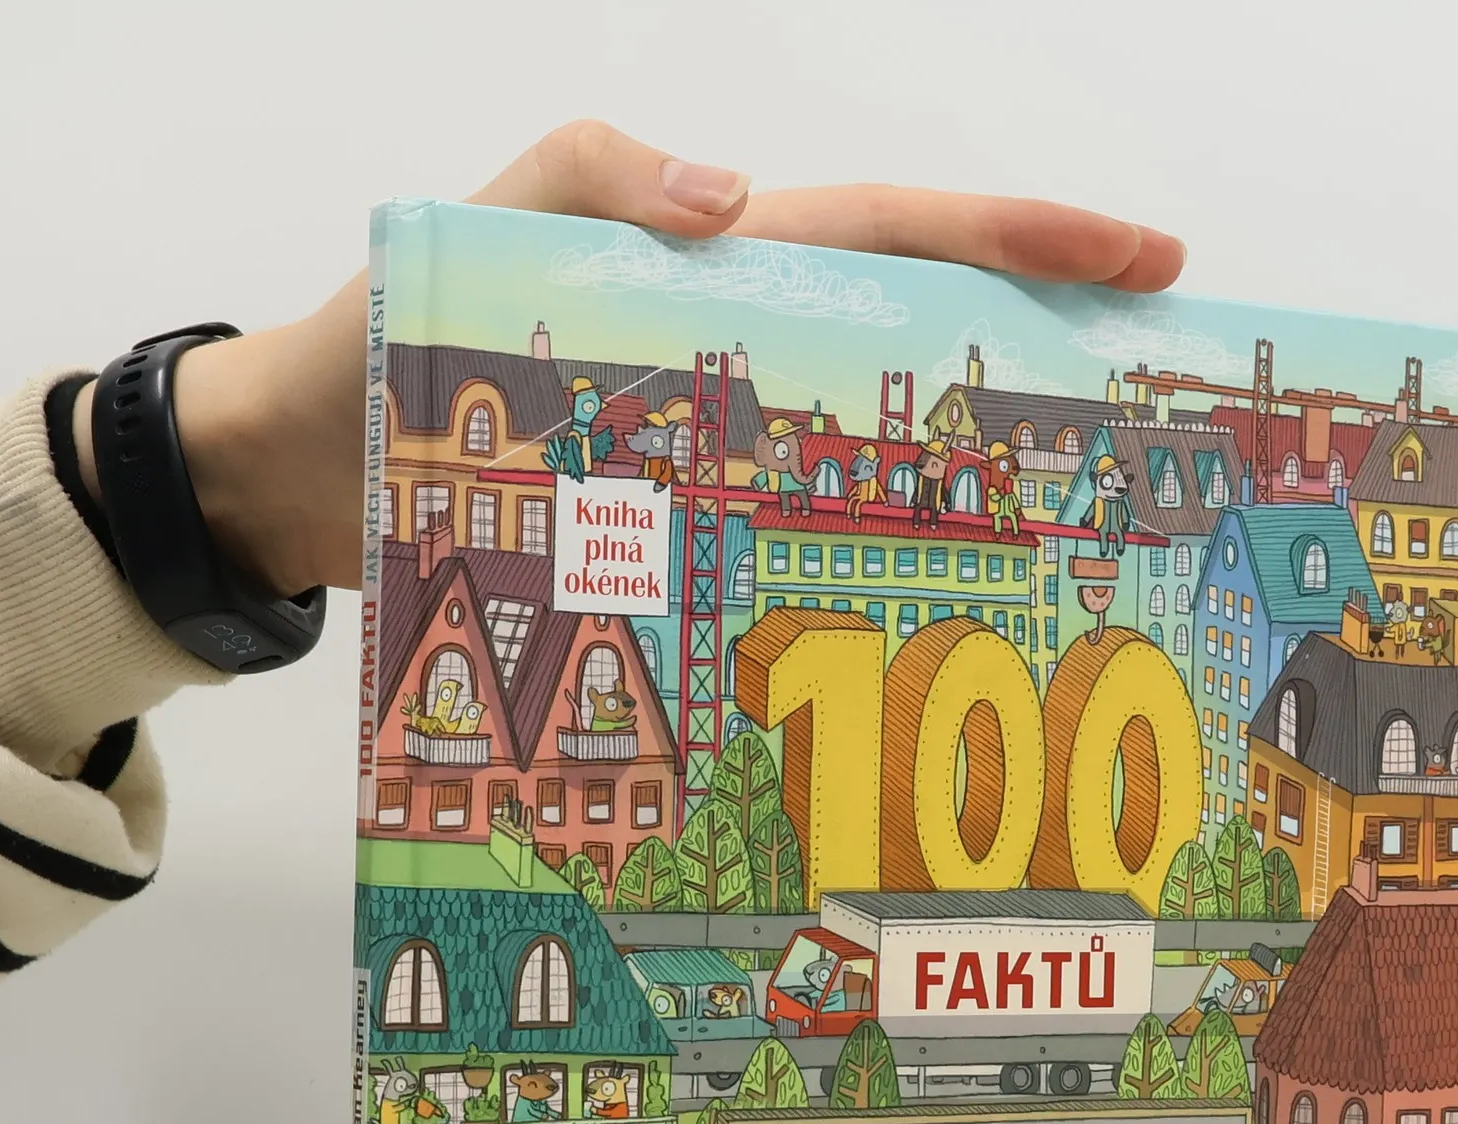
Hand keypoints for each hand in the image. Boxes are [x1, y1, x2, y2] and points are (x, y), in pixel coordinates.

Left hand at [72, 122, 1184, 597]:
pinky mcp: (688, 525)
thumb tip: (737, 195)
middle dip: (1044, 355)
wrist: (305, 474)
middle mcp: (742, 355)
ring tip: (1080, 522)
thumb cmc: (384, 342)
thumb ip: (596, 177)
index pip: (901, 233)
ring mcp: (723, 445)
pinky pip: (801, 528)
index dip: (1025, 238)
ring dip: (978, 472)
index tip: (1144, 258)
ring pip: (877, 444)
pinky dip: (870, 560)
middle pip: (921, 337)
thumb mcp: (482, 226)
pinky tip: (926, 613)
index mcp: (720, 267)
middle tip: (1152, 403)